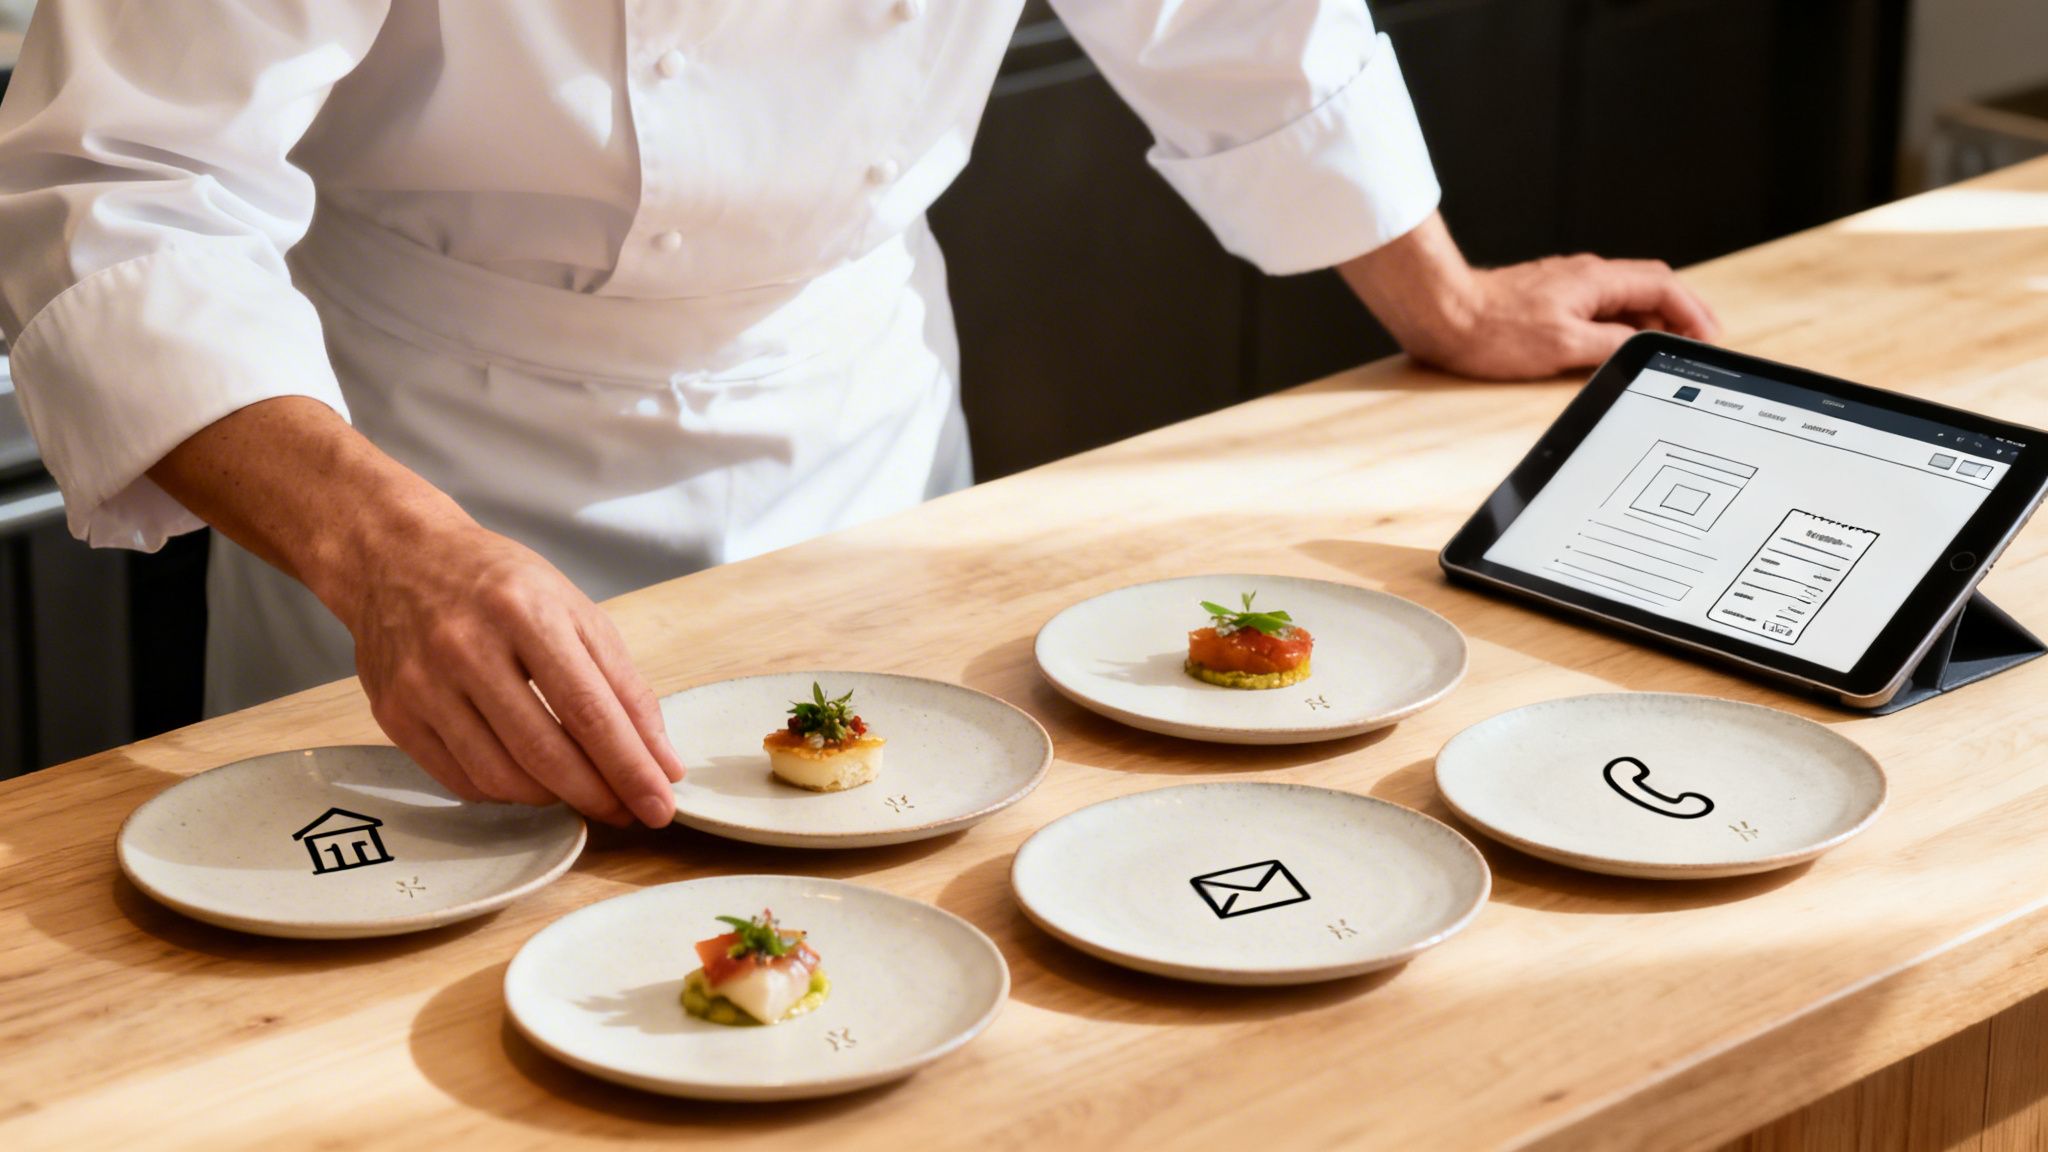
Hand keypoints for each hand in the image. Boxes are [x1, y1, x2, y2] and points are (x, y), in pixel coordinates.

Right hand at [341, 519, 687, 827]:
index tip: (660, 803)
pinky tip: (530, 778)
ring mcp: (422, 685)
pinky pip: (461, 780)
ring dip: (553, 798)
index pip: (588, 709)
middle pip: (543, 751)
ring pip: (500, 777)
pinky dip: (506, 791)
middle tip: (630, 811)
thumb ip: (623, 684)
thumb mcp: (574, 610)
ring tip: (582, 790)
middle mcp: (465, 648)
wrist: (397, 558)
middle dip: (597, 794)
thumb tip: (660, 760)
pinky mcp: (394, 715)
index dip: (629, 766)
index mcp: (523, 611)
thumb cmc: (499, 584)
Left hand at [1339, 213, 1719, 380]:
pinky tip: (1614, 345)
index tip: (1708, 334)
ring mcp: (1566, 285)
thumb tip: (1642, 346)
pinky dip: (1619, 324)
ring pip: (1623, 297)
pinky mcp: (1549, 299)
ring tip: (1660, 349)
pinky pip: (1598, 307)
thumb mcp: (1563, 347)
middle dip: (1678, 313)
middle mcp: (1584, 276)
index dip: (1692, 310)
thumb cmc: (1492, 330)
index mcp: (1595, 280)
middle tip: (1694, 342)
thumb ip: (1611, 344)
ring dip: (1648, 320)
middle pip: (1648, 287)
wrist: (1443, 315)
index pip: (1662, 286)